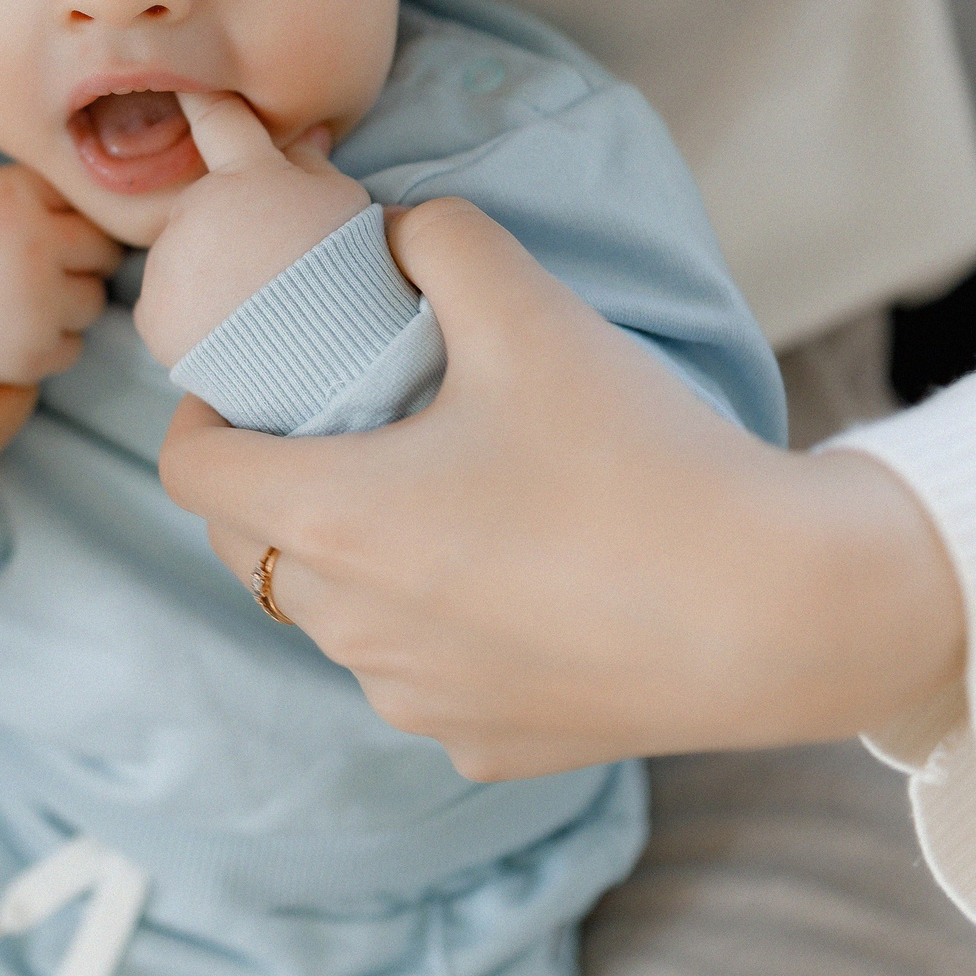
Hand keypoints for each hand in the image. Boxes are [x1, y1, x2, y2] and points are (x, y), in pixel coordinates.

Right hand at [0, 160, 122, 388]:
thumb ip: (14, 176)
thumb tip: (72, 162)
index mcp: (14, 195)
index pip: (83, 198)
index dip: (61, 214)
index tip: (37, 225)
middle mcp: (34, 246)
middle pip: (103, 249)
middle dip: (77, 257)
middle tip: (32, 265)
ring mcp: (37, 304)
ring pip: (93, 300)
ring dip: (66, 301)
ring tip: (15, 297)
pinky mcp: (31, 355)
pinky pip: (73, 347)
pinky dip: (48, 343)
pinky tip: (6, 329)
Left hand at [132, 91, 370, 366]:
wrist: (329, 361)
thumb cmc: (350, 276)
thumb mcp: (347, 207)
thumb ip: (312, 167)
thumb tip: (302, 135)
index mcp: (246, 176)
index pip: (221, 121)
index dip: (203, 99)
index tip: (185, 85)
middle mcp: (195, 210)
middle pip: (204, 210)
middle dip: (229, 230)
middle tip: (275, 271)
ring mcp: (168, 263)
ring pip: (183, 261)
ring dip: (209, 276)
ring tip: (258, 311)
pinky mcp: (153, 315)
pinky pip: (167, 308)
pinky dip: (190, 319)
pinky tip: (230, 335)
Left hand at [159, 197, 965, 778]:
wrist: (785, 612)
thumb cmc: (642, 459)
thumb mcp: (532, 310)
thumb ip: (440, 240)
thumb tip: (395, 228)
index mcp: (331, 522)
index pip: (190, 473)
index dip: (200, 419)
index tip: (244, 389)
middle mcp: (351, 630)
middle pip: (249, 547)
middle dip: (266, 482)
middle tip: (332, 428)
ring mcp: (414, 700)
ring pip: (331, 617)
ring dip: (345, 557)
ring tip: (424, 494)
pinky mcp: (484, 747)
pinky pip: (417, 676)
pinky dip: (429, 627)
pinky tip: (501, 580)